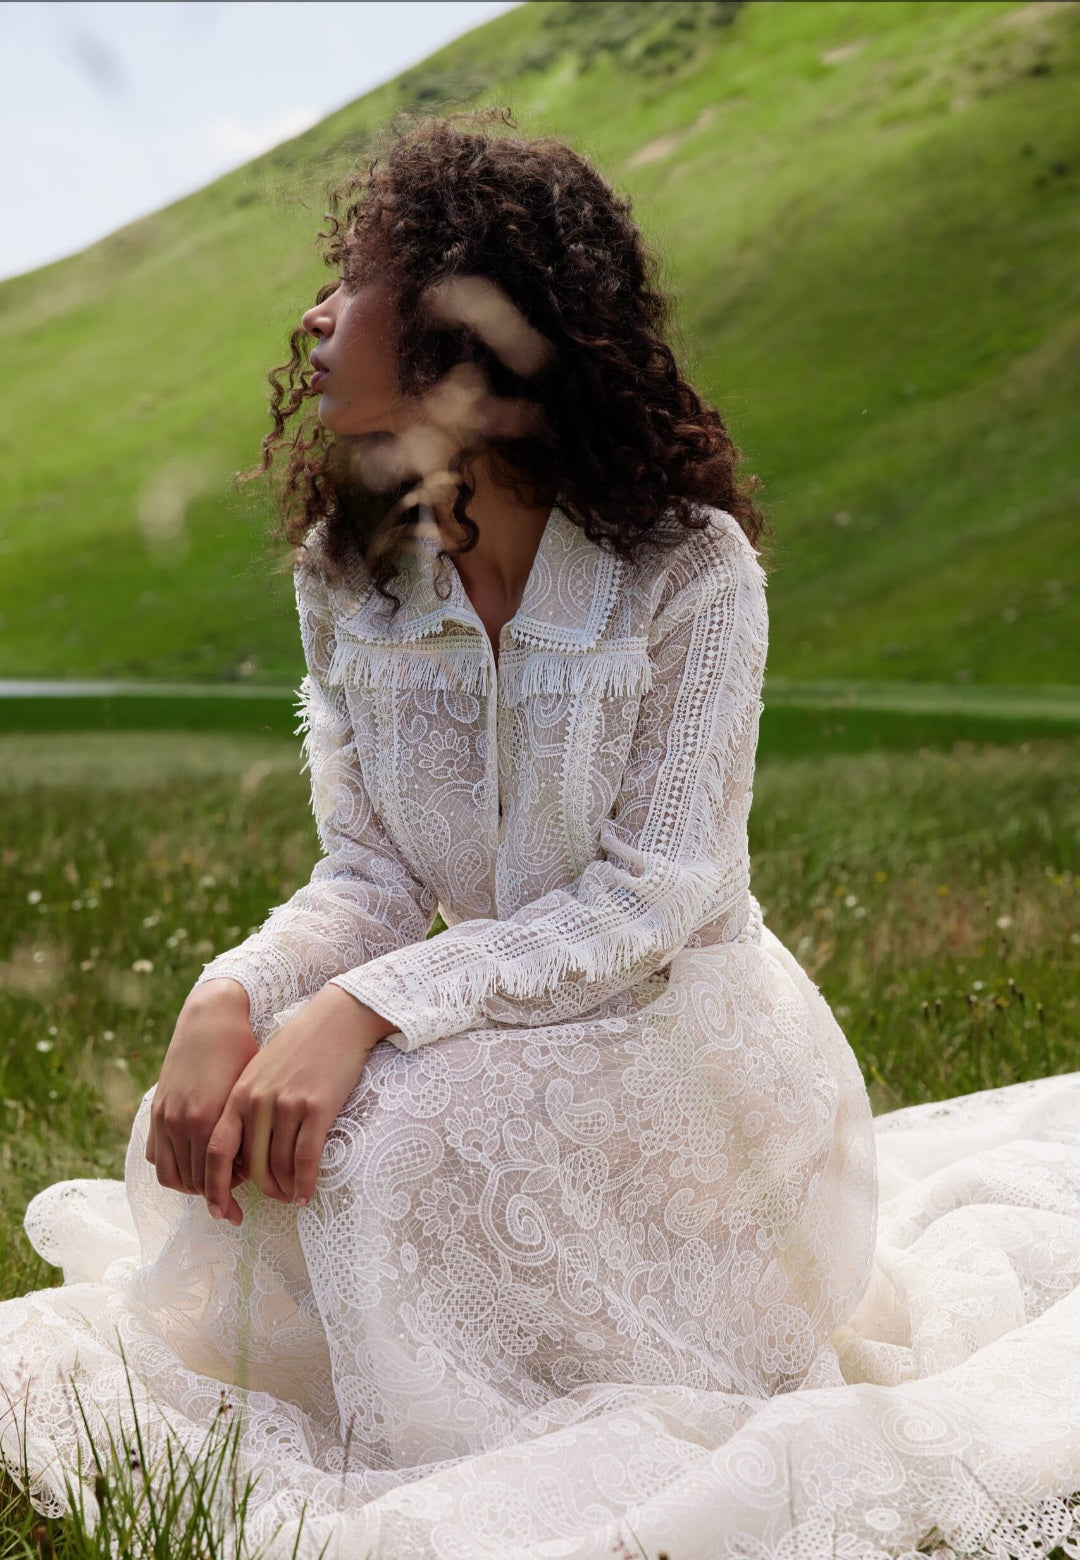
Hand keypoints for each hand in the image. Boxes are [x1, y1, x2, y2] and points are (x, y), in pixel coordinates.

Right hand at [145, 978, 257, 1210]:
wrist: (211, 1018)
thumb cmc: (241, 1053)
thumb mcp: (248, 1093)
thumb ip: (243, 1133)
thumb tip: (245, 1172)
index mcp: (208, 1119)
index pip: (214, 1178)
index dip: (228, 1197)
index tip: (242, 1208)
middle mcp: (181, 1121)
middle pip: (193, 1181)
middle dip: (213, 1195)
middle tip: (232, 1199)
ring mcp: (165, 1116)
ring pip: (171, 1175)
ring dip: (192, 1185)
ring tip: (214, 1184)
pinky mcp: (156, 1110)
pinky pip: (156, 1157)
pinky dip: (173, 1169)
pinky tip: (194, 1165)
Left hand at [203, 985, 394, 1226]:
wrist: (338, 1017)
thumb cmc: (300, 1046)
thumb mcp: (261, 1071)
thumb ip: (246, 1106)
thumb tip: (241, 1154)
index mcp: (239, 1094)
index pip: (217, 1150)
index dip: (214, 1186)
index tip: (218, 1210)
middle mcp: (258, 1102)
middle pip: (251, 1165)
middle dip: (261, 1191)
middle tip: (274, 1200)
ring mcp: (288, 1105)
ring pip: (279, 1166)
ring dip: (285, 1189)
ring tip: (292, 1197)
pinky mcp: (318, 1107)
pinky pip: (306, 1158)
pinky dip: (305, 1183)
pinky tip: (307, 1194)